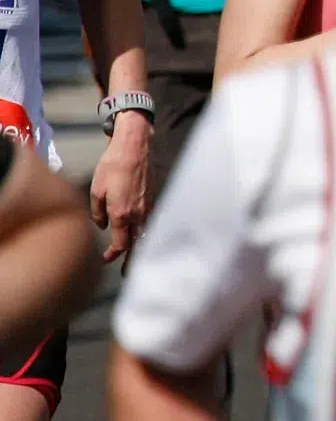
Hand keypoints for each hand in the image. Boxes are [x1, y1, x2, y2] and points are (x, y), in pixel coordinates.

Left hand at [90, 115, 151, 259]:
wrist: (135, 147)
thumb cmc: (112, 166)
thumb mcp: (96, 190)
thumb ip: (98, 212)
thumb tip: (103, 225)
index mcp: (122, 214)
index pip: (120, 244)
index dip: (113, 255)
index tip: (105, 258)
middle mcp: (139, 214)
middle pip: (137, 244)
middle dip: (132, 260)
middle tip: (128, 274)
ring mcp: (149, 206)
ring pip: (146, 234)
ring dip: (140, 247)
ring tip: (136, 258)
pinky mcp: (154, 198)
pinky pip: (151, 222)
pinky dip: (147, 232)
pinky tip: (142, 235)